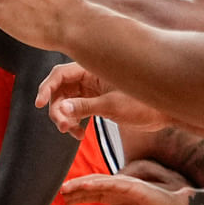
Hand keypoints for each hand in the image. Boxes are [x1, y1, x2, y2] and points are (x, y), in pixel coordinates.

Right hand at [34, 62, 161, 132]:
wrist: (165, 113)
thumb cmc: (144, 104)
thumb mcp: (113, 106)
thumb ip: (85, 107)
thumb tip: (60, 109)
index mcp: (91, 69)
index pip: (60, 75)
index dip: (46, 87)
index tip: (38, 104)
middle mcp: (88, 77)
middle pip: (59, 90)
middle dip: (57, 109)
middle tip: (62, 126)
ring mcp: (91, 90)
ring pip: (65, 102)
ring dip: (64, 118)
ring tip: (72, 133)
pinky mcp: (95, 102)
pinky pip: (75, 110)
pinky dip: (74, 122)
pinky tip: (79, 135)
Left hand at [58, 168, 195, 204]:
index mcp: (110, 197)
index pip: (84, 195)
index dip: (70, 198)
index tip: (51, 201)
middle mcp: (113, 188)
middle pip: (85, 187)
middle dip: (68, 189)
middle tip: (48, 191)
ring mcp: (122, 184)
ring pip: (95, 182)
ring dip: (78, 184)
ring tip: (62, 188)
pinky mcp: (132, 185)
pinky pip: (112, 182)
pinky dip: (98, 183)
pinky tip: (84, 185)